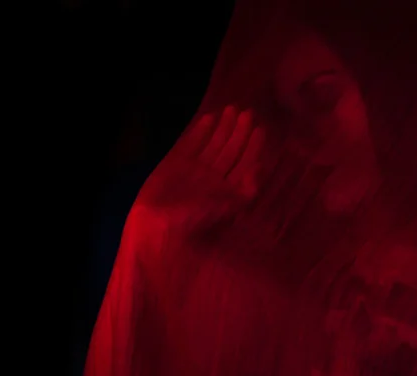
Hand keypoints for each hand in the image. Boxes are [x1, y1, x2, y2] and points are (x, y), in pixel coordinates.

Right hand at [135, 105, 264, 232]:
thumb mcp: (227, 208)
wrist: (156, 225)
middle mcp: (213, 177)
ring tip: (231, 109)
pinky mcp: (175, 162)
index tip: (260, 129)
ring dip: (223, 127)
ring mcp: (195, 169)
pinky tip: (208, 118)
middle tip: (248, 112)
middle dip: (240, 132)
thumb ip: (244, 189)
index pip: (244, 163)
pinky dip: (199, 131)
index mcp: (227, 189)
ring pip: (213, 144)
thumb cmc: (194, 220)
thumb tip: (260, 168)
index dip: (253, 147)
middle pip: (231, 150)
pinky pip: (190, 143)